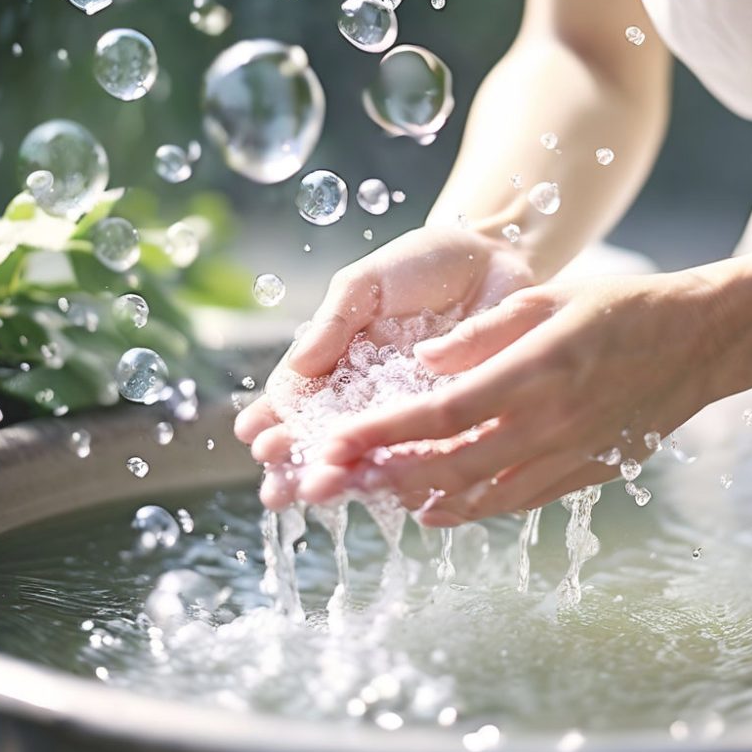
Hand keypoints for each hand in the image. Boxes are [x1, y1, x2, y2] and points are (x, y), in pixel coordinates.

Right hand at [233, 225, 534, 507]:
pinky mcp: (456, 422)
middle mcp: (371, 395)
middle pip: (329, 436)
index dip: (277, 420)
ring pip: (371, 454)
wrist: (498, 256)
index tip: (254, 439)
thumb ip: (334, 321)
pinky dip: (402, 475)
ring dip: (342, 477)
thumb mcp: (368, 282)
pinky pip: (426, 454)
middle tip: (278, 488)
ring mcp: (412, 411)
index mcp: (342, 360)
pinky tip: (380, 492)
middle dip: (301, 464)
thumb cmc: (427, 262)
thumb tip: (298, 365)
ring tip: (313, 495)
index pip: (302, 398)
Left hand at [296, 270, 723, 523]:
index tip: (339, 441)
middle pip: (452, 466)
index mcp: (535, 373)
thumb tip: (423, 363)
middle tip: (344, 475)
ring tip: (381, 493)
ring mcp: (570, 456)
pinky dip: (474, 509)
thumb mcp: (549, 298)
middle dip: (388, 473)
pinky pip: (518, 502)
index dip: (384, 432)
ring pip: (482, 496)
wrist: (698, 341)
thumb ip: (481, 333)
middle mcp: (550, 425)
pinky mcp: (587, 472)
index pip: (442, 414)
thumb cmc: (623, 308)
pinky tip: (443, 507)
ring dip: (425, 497)